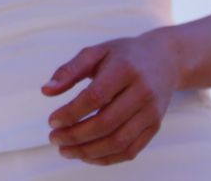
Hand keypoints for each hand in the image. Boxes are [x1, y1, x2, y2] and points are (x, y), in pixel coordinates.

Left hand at [40, 30, 180, 165]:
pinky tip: (86, 155)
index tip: (51, 121)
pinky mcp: (155, 127)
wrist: (165, 59)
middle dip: (76, 135)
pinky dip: (107, 158)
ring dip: (89, 151)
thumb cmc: (123, 55)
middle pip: (107, 123)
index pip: (95, 97)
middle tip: (54, 138)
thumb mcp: (95, 52)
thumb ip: (69, 71)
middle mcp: (142, 92)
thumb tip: (46, 91)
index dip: (71, 113)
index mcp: (125, 69)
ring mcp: (151, 112)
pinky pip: (131, 150)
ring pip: (119, 141)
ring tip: (65, 150)